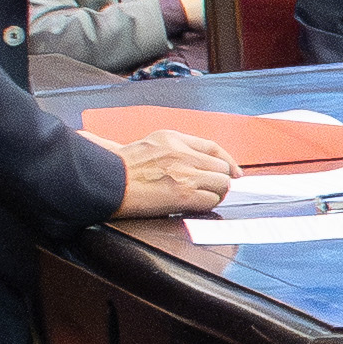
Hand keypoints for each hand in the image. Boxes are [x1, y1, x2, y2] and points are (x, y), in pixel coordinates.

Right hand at [109, 132, 242, 220]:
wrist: (107, 181)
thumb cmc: (122, 168)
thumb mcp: (150, 145)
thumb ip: (175, 148)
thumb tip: (201, 163)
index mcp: (173, 138)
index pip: (213, 148)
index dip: (228, 161)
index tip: (235, 172)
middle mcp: (183, 153)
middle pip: (222, 168)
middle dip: (220, 180)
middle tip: (211, 190)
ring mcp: (185, 174)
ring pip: (221, 184)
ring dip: (215, 193)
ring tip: (201, 197)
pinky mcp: (182, 195)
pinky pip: (211, 201)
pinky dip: (207, 204)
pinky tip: (195, 205)